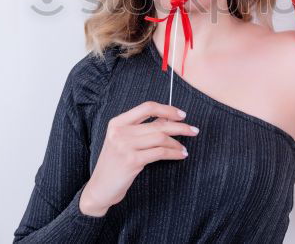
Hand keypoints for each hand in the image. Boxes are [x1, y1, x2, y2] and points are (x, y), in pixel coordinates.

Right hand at [79, 101, 198, 215]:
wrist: (100, 188)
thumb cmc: (115, 164)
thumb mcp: (124, 141)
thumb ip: (143, 129)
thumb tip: (168, 119)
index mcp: (117, 122)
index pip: (147, 107)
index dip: (167, 109)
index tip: (182, 115)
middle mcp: (120, 131)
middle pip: (158, 123)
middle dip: (180, 126)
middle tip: (194, 130)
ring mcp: (125, 146)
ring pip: (161, 138)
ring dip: (177, 143)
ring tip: (184, 148)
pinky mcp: (132, 161)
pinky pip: (160, 153)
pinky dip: (174, 153)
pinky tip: (180, 155)